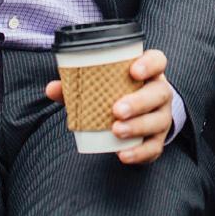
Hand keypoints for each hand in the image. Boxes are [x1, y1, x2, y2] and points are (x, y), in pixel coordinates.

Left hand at [46, 48, 173, 165]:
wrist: (138, 116)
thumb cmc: (116, 94)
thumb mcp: (100, 85)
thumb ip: (77, 85)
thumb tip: (52, 88)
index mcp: (149, 73)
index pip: (158, 61)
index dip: (149, 64)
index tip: (133, 71)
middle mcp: (160, 93)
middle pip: (159, 93)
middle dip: (139, 102)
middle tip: (116, 110)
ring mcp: (162, 117)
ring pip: (158, 121)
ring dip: (138, 126)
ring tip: (116, 130)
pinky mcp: (158, 140)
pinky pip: (153, 147)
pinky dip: (139, 152)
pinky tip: (123, 154)